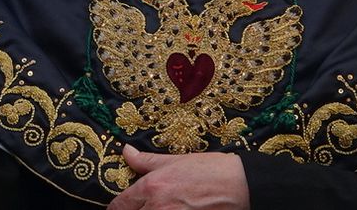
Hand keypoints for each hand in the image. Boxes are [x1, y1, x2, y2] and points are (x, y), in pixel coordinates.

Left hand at [108, 147, 248, 209]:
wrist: (240, 185)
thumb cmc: (209, 170)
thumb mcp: (174, 160)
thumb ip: (146, 161)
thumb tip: (126, 152)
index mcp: (151, 187)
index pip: (121, 205)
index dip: (116, 209)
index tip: (117, 209)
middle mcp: (158, 207)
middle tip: (140, 207)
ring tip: (155, 208)